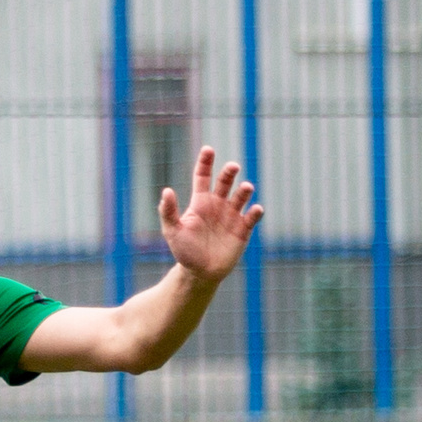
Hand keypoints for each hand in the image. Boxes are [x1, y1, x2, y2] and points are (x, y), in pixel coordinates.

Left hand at [160, 147, 264, 279]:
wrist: (200, 272)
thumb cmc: (184, 251)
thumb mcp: (172, 231)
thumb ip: (168, 212)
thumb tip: (166, 191)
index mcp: (200, 202)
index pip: (203, 177)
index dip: (206, 162)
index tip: (208, 149)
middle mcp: (218, 205)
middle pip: (225, 182)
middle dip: (229, 173)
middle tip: (233, 167)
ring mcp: (232, 216)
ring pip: (241, 196)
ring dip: (244, 190)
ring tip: (246, 188)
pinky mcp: (243, 229)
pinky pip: (251, 217)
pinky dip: (255, 212)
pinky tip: (255, 209)